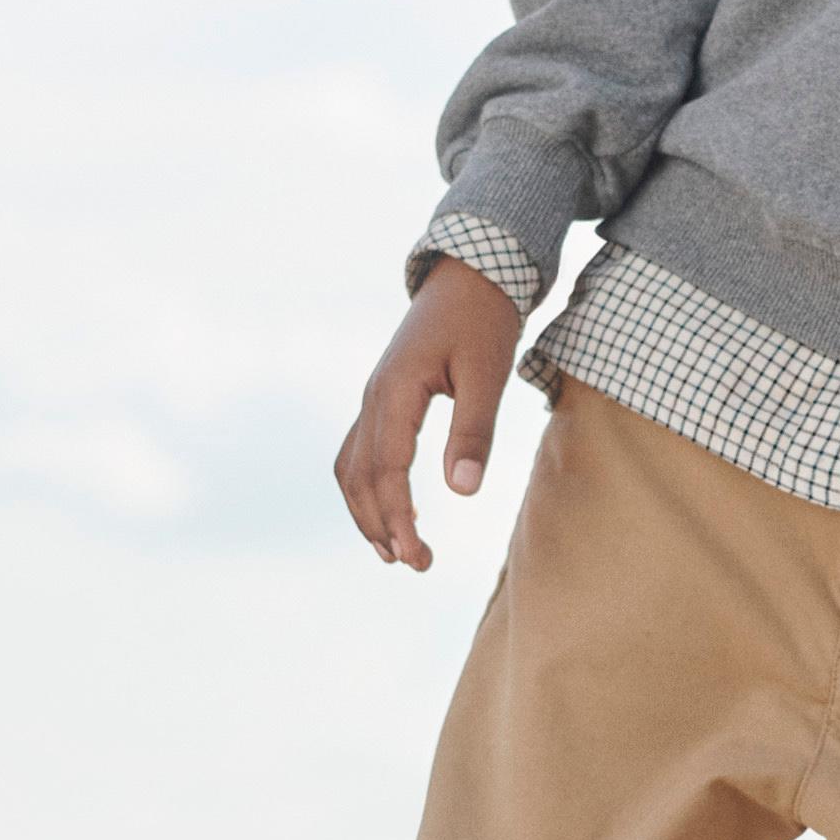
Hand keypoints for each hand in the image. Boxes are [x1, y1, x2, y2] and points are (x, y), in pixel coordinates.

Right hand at [334, 256, 521, 568]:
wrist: (470, 274)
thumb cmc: (484, 320)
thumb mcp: (488, 375)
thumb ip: (474, 432)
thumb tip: (463, 491)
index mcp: (395, 392)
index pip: (386, 471)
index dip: (397, 519)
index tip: (417, 557)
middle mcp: (373, 396)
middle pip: (358, 477)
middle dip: (380, 526)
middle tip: (415, 565)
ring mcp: (373, 396)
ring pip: (351, 467)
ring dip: (367, 512)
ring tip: (395, 552)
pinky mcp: (383, 397)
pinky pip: (361, 451)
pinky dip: (369, 488)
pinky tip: (394, 510)